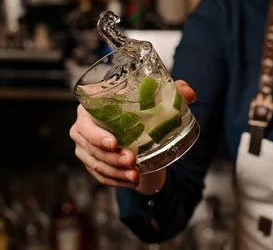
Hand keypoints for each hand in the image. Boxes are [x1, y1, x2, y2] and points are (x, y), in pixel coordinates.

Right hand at [70, 80, 196, 193]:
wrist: (138, 128)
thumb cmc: (140, 108)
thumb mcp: (157, 98)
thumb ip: (174, 91)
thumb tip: (190, 93)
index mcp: (91, 107)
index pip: (85, 123)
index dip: (96, 135)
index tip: (115, 144)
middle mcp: (83, 127)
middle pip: (91, 147)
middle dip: (112, 157)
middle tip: (132, 161)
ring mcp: (85, 147)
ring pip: (96, 164)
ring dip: (116, 172)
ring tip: (135, 175)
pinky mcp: (92, 163)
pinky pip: (101, 176)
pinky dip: (116, 180)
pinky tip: (130, 181)